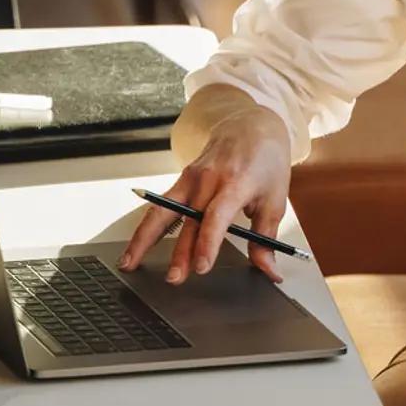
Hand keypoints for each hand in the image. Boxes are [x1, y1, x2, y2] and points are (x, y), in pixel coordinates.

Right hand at [118, 102, 291, 283]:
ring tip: (129, 263)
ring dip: (144, 238)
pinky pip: (160, 205)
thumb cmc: (266, 163)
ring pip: (162, 210)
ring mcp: (191, 178)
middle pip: (189, 219)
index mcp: (236, 183)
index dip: (208, 242)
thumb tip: (270, 272)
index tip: (202, 266)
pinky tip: (135, 246)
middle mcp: (209, 179)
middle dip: (179, 251)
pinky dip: (146, 227)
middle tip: (174, 278)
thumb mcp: (276, 200)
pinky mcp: (181, 180)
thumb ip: (267, 239)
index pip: (217, 216)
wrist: (250, 126)